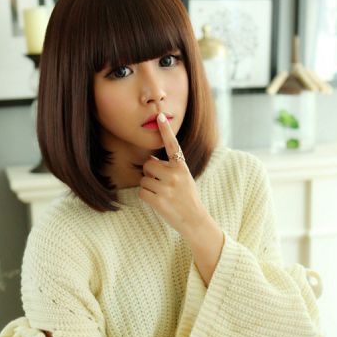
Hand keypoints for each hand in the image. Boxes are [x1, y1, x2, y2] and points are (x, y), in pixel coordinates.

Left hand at [139, 113, 209, 239]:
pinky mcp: (159, 201)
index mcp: (182, 166)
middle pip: (148, 165)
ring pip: (143, 180)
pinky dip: (146, 197)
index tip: (160, 116)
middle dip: (150, 173)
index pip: (172, 145)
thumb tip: (149, 160)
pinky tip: (158, 202)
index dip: (166, 130)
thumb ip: (168, 168)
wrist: (194, 220)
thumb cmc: (187, 197)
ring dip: (148, 187)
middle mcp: (175, 175)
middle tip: (161, 184)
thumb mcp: (183, 178)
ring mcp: (167, 188)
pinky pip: (142, 192)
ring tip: (162, 194)